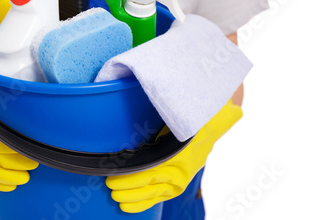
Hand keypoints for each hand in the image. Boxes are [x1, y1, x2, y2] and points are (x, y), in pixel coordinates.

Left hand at [106, 101, 241, 212]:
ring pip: (153, 194)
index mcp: (178, 156)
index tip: (113, 176)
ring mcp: (179, 179)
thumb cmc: (188, 119)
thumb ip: (157, 123)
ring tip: (116, 198)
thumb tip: (134, 114)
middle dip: (127, 188)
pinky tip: (128, 207)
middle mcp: (180, 171)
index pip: (150, 172)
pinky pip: (159, 196)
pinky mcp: (177, 184)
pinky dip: (144, 202)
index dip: (130, 177)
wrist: (210, 126)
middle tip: (110, 186)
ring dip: (133, 198)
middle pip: (149, 185)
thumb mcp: (174, 118)